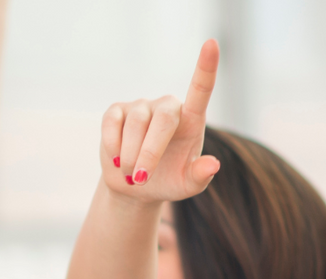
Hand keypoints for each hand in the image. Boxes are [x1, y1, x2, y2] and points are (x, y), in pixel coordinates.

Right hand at [103, 39, 222, 204]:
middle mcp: (167, 107)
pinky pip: (112, 124)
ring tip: (132, 176)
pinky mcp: (116, 111)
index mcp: (191, 120)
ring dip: (130, 155)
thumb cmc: (167, 181)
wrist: (135, 187)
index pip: (200, 90)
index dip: (206, 67)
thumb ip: (200, 176)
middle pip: (164, 118)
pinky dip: (113, 146)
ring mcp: (141, 107)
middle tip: (141, 178)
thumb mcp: (186, 185)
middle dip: (150, 151)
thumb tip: (213, 164)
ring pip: (135, 124)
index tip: (211, 44)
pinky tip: (116, 161)